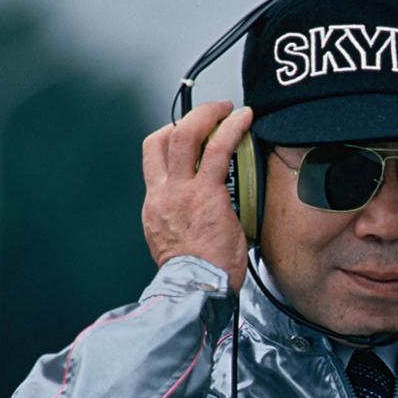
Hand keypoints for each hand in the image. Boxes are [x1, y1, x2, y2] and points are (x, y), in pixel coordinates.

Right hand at [141, 101, 253, 292]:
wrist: (195, 288)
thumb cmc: (196, 276)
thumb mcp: (178, 243)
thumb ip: (184, 222)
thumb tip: (205, 217)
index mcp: (156, 205)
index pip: (153, 158)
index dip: (168, 138)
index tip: (188, 133)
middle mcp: (163, 193)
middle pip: (163, 139)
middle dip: (188, 119)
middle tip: (211, 112)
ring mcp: (183, 191)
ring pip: (186, 135)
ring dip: (208, 115)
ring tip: (229, 109)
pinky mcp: (206, 193)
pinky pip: (218, 150)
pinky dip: (231, 129)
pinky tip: (245, 119)